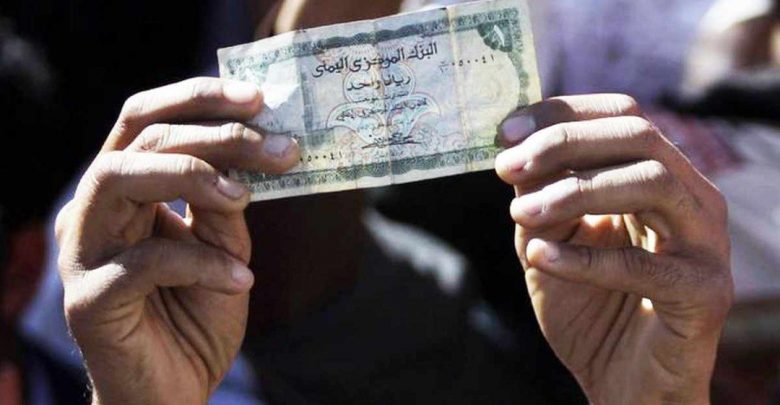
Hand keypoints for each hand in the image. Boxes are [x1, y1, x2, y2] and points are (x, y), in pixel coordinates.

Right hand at [55, 78, 299, 404]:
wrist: (176, 390)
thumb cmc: (197, 312)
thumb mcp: (225, 247)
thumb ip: (226, 201)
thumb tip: (257, 149)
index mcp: (125, 191)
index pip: (146, 121)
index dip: (198, 100)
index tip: (258, 99)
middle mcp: (94, 211)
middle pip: (140, 140)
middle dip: (214, 135)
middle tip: (276, 148)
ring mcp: (83, 253)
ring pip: (120, 178)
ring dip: (194, 176)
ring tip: (247, 196)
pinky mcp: (89, 300)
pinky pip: (143, 262)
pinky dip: (200, 263)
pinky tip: (241, 279)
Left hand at [495, 95, 732, 403]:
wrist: (622, 382)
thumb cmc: (588, 306)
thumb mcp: (550, 240)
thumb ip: (538, 197)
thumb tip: (512, 150)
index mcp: (658, 177)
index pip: (621, 117)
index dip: (562, 114)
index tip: (505, 131)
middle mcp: (691, 198)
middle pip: (639, 137)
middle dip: (564, 143)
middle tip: (506, 167)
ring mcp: (704, 243)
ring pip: (652, 183)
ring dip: (574, 192)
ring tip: (521, 214)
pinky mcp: (702, 293)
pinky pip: (644, 265)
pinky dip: (586, 259)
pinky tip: (541, 257)